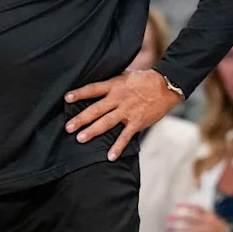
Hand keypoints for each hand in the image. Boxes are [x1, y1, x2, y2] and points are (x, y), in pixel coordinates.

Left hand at [64, 70, 181, 160]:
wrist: (166, 85)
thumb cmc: (145, 79)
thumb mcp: (125, 75)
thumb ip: (112, 83)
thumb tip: (97, 86)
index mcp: (114, 85)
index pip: (93, 89)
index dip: (79, 93)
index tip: (66, 98)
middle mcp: (118, 98)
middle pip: (96, 109)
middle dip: (81, 119)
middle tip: (68, 127)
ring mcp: (127, 111)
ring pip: (106, 122)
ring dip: (93, 131)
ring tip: (80, 138)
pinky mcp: (137, 122)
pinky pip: (125, 136)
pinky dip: (118, 147)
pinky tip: (110, 156)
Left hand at [166, 203, 227, 231]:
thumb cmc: (222, 227)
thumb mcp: (214, 217)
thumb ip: (204, 215)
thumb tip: (193, 212)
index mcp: (209, 214)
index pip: (196, 208)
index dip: (186, 205)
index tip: (176, 204)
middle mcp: (206, 221)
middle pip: (189, 218)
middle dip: (177, 218)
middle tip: (168, 218)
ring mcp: (205, 230)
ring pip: (189, 229)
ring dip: (178, 229)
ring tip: (168, 229)